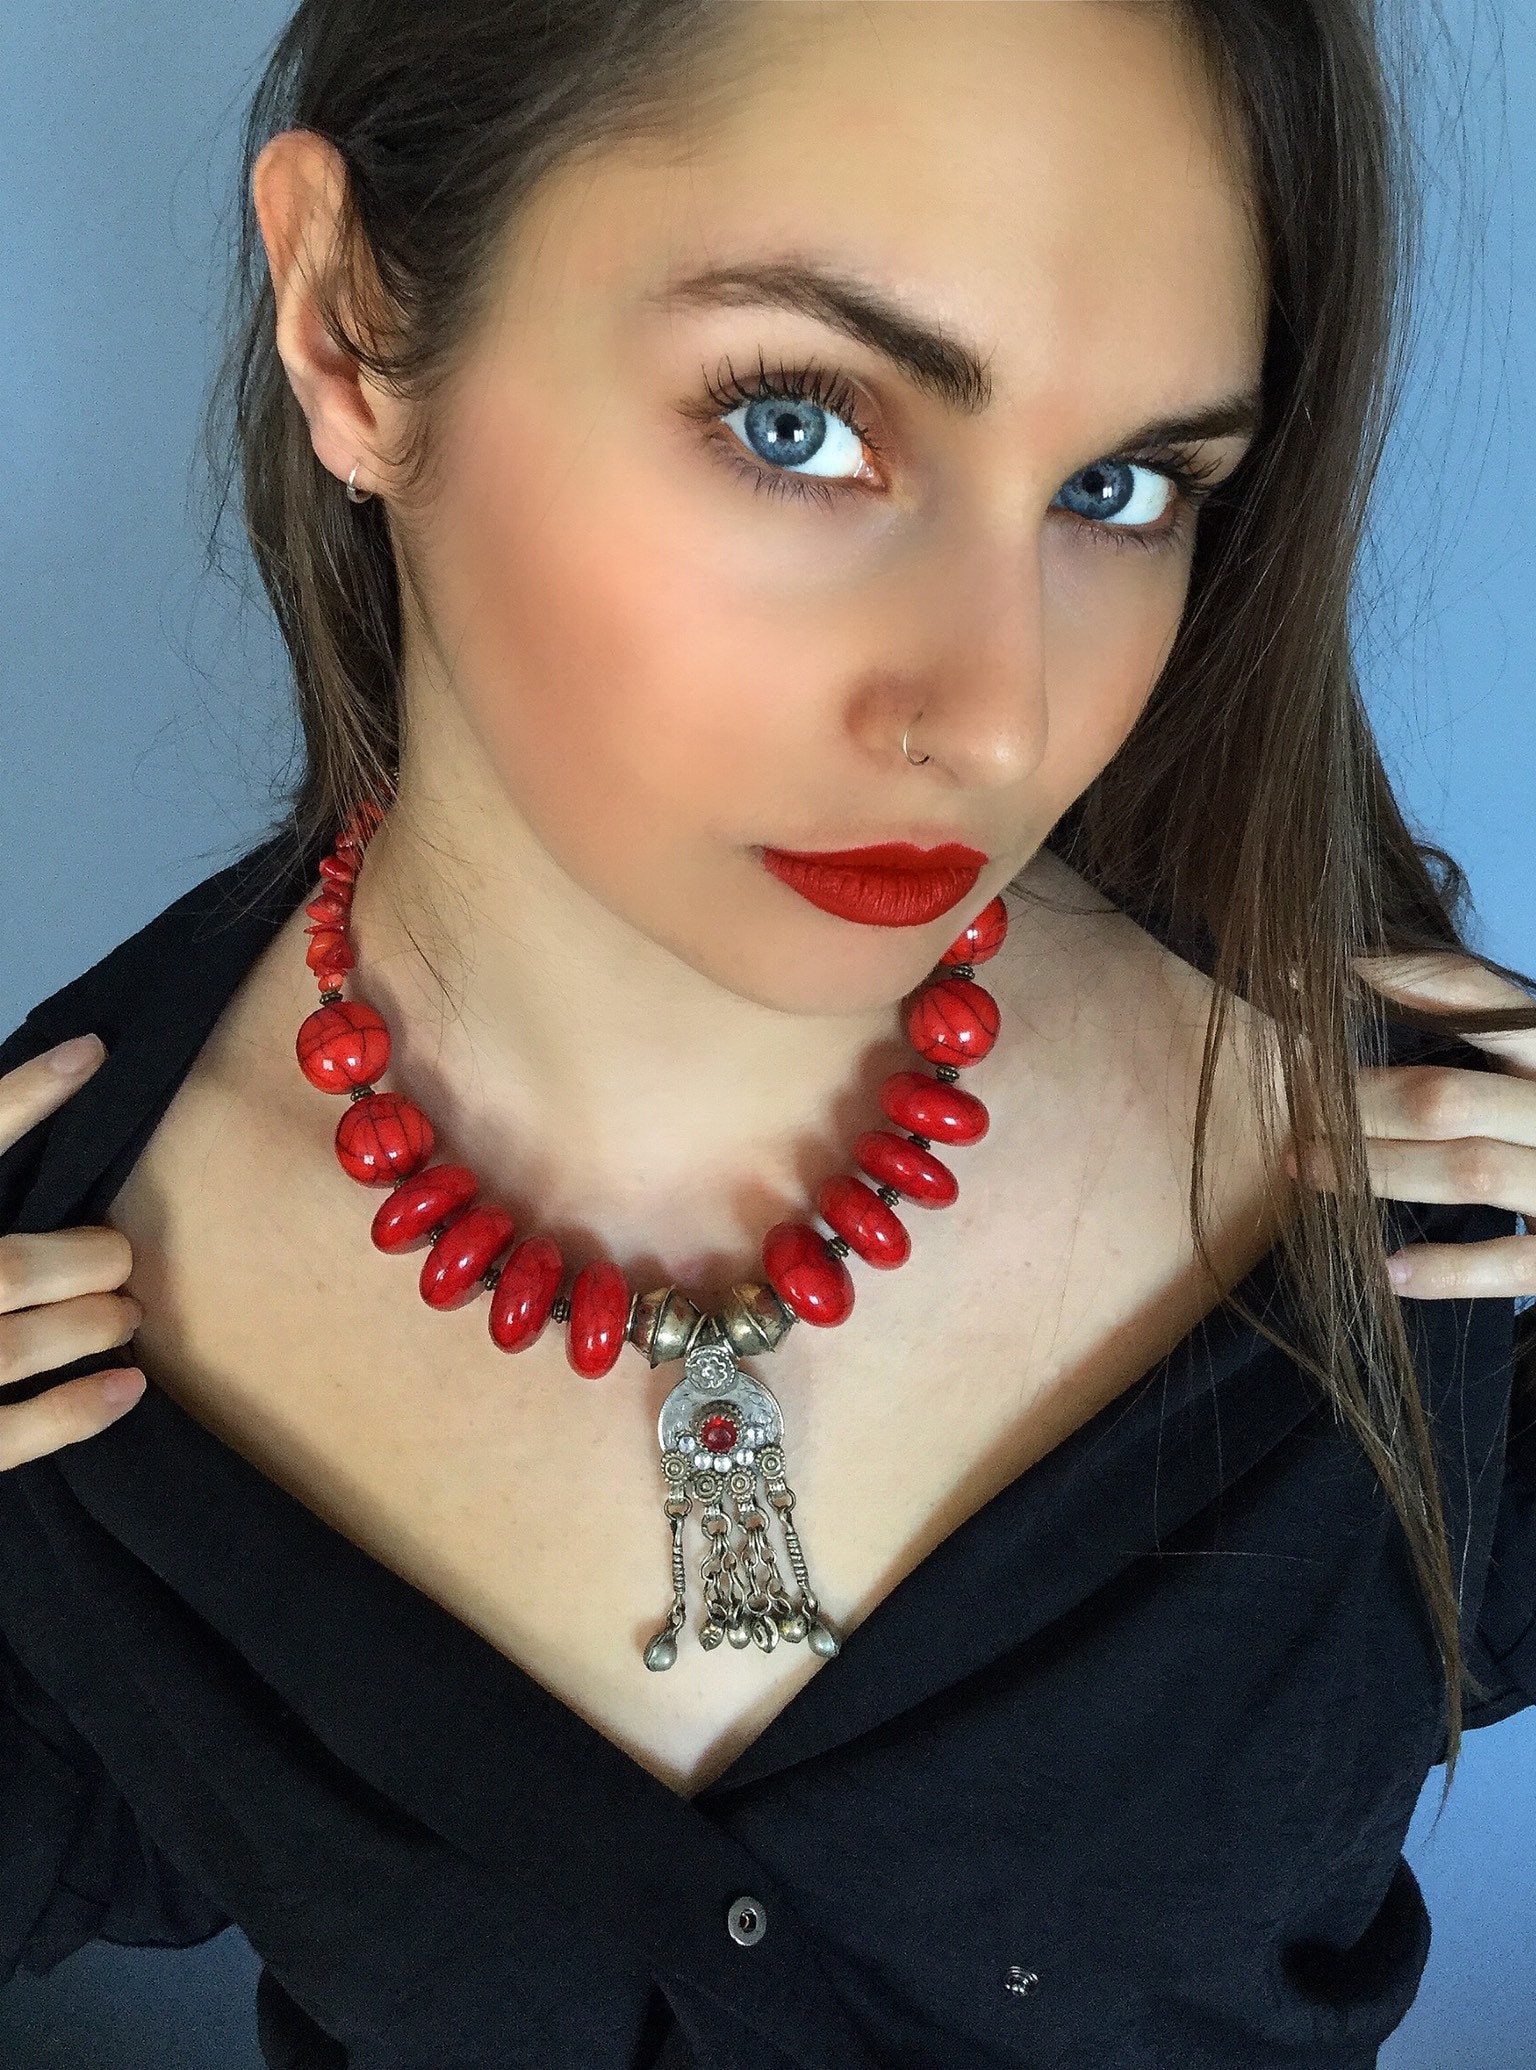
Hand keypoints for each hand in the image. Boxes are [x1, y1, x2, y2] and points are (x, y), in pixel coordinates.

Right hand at [0, 1035, 146, 1467]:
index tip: (89, 1054)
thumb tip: (51, 1080)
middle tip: (118, 1254)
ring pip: (15, 1344)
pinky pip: (7, 1436)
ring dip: (90, 1324)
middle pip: (7, 1267)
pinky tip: (125, 1387)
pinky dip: (74, 1411)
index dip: (23, 1097)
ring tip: (124, 1314)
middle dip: (83, 1258)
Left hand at [1284, 950, 1535, 1300]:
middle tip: (1294, 1104)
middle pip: (1446, 1098)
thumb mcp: (1516, 1064)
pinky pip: (1509, 1261)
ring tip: (1301, 1166)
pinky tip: (1388, 1269)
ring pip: (1467, 1169)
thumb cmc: (1533, 1118)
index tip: (1303, 978)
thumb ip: (1464, 1027)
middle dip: (1358, 1104)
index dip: (1391, 979)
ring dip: (1377, 1170)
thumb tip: (1342, 978)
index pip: (1474, 993)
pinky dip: (1447, 1268)